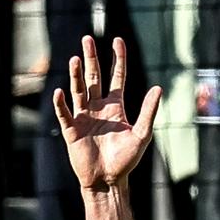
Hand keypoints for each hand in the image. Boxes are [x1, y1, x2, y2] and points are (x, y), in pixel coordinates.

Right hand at [53, 35, 162, 191]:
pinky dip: (61, 104)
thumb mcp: (141, 135)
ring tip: (76, 58)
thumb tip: (159, 88)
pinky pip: (64, 114)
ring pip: (79, 91)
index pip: (116, 77)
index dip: (117, 59)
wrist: (108, 181)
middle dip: (91, 59)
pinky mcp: (71, 130)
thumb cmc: (126, 160)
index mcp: (115, 107)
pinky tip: (60, 92)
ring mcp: (83, 118)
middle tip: (87, 38)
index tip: (117, 40)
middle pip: (93, 78)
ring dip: (76, 75)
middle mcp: (98, 108)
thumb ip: (148, 111)